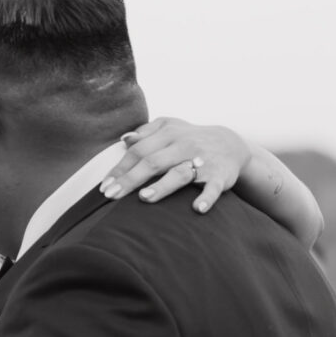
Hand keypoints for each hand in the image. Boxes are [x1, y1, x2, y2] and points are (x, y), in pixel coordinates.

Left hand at [99, 117, 250, 212]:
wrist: (232, 145)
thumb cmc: (191, 138)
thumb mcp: (170, 128)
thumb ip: (147, 132)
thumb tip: (124, 139)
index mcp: (169, 134)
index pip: (138, 151)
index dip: (120, 168)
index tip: (104, 186)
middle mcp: (184, 146)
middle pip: (152, 162)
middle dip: (130, 180)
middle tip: (110, 196)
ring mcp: (202, 161)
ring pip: (180, 173)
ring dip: (163, 186)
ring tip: (144, 198)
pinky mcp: (221, 176)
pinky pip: (213, 188)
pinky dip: (207, 198)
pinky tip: (197, 208)